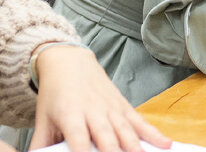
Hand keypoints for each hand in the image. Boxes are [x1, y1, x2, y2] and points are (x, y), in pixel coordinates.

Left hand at [30, 44, 169, 151]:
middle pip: (107, 138)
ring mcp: (111, 108)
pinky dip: (153, 133)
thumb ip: (40, 144)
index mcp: (70, 115)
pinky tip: (165, 144)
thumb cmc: (54, 94)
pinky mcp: (123, 106)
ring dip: (136, 148)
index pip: (79, 140)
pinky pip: (140, 122)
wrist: (69, 62)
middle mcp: (94, 111)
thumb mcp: (42, 119)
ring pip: (126, 131)